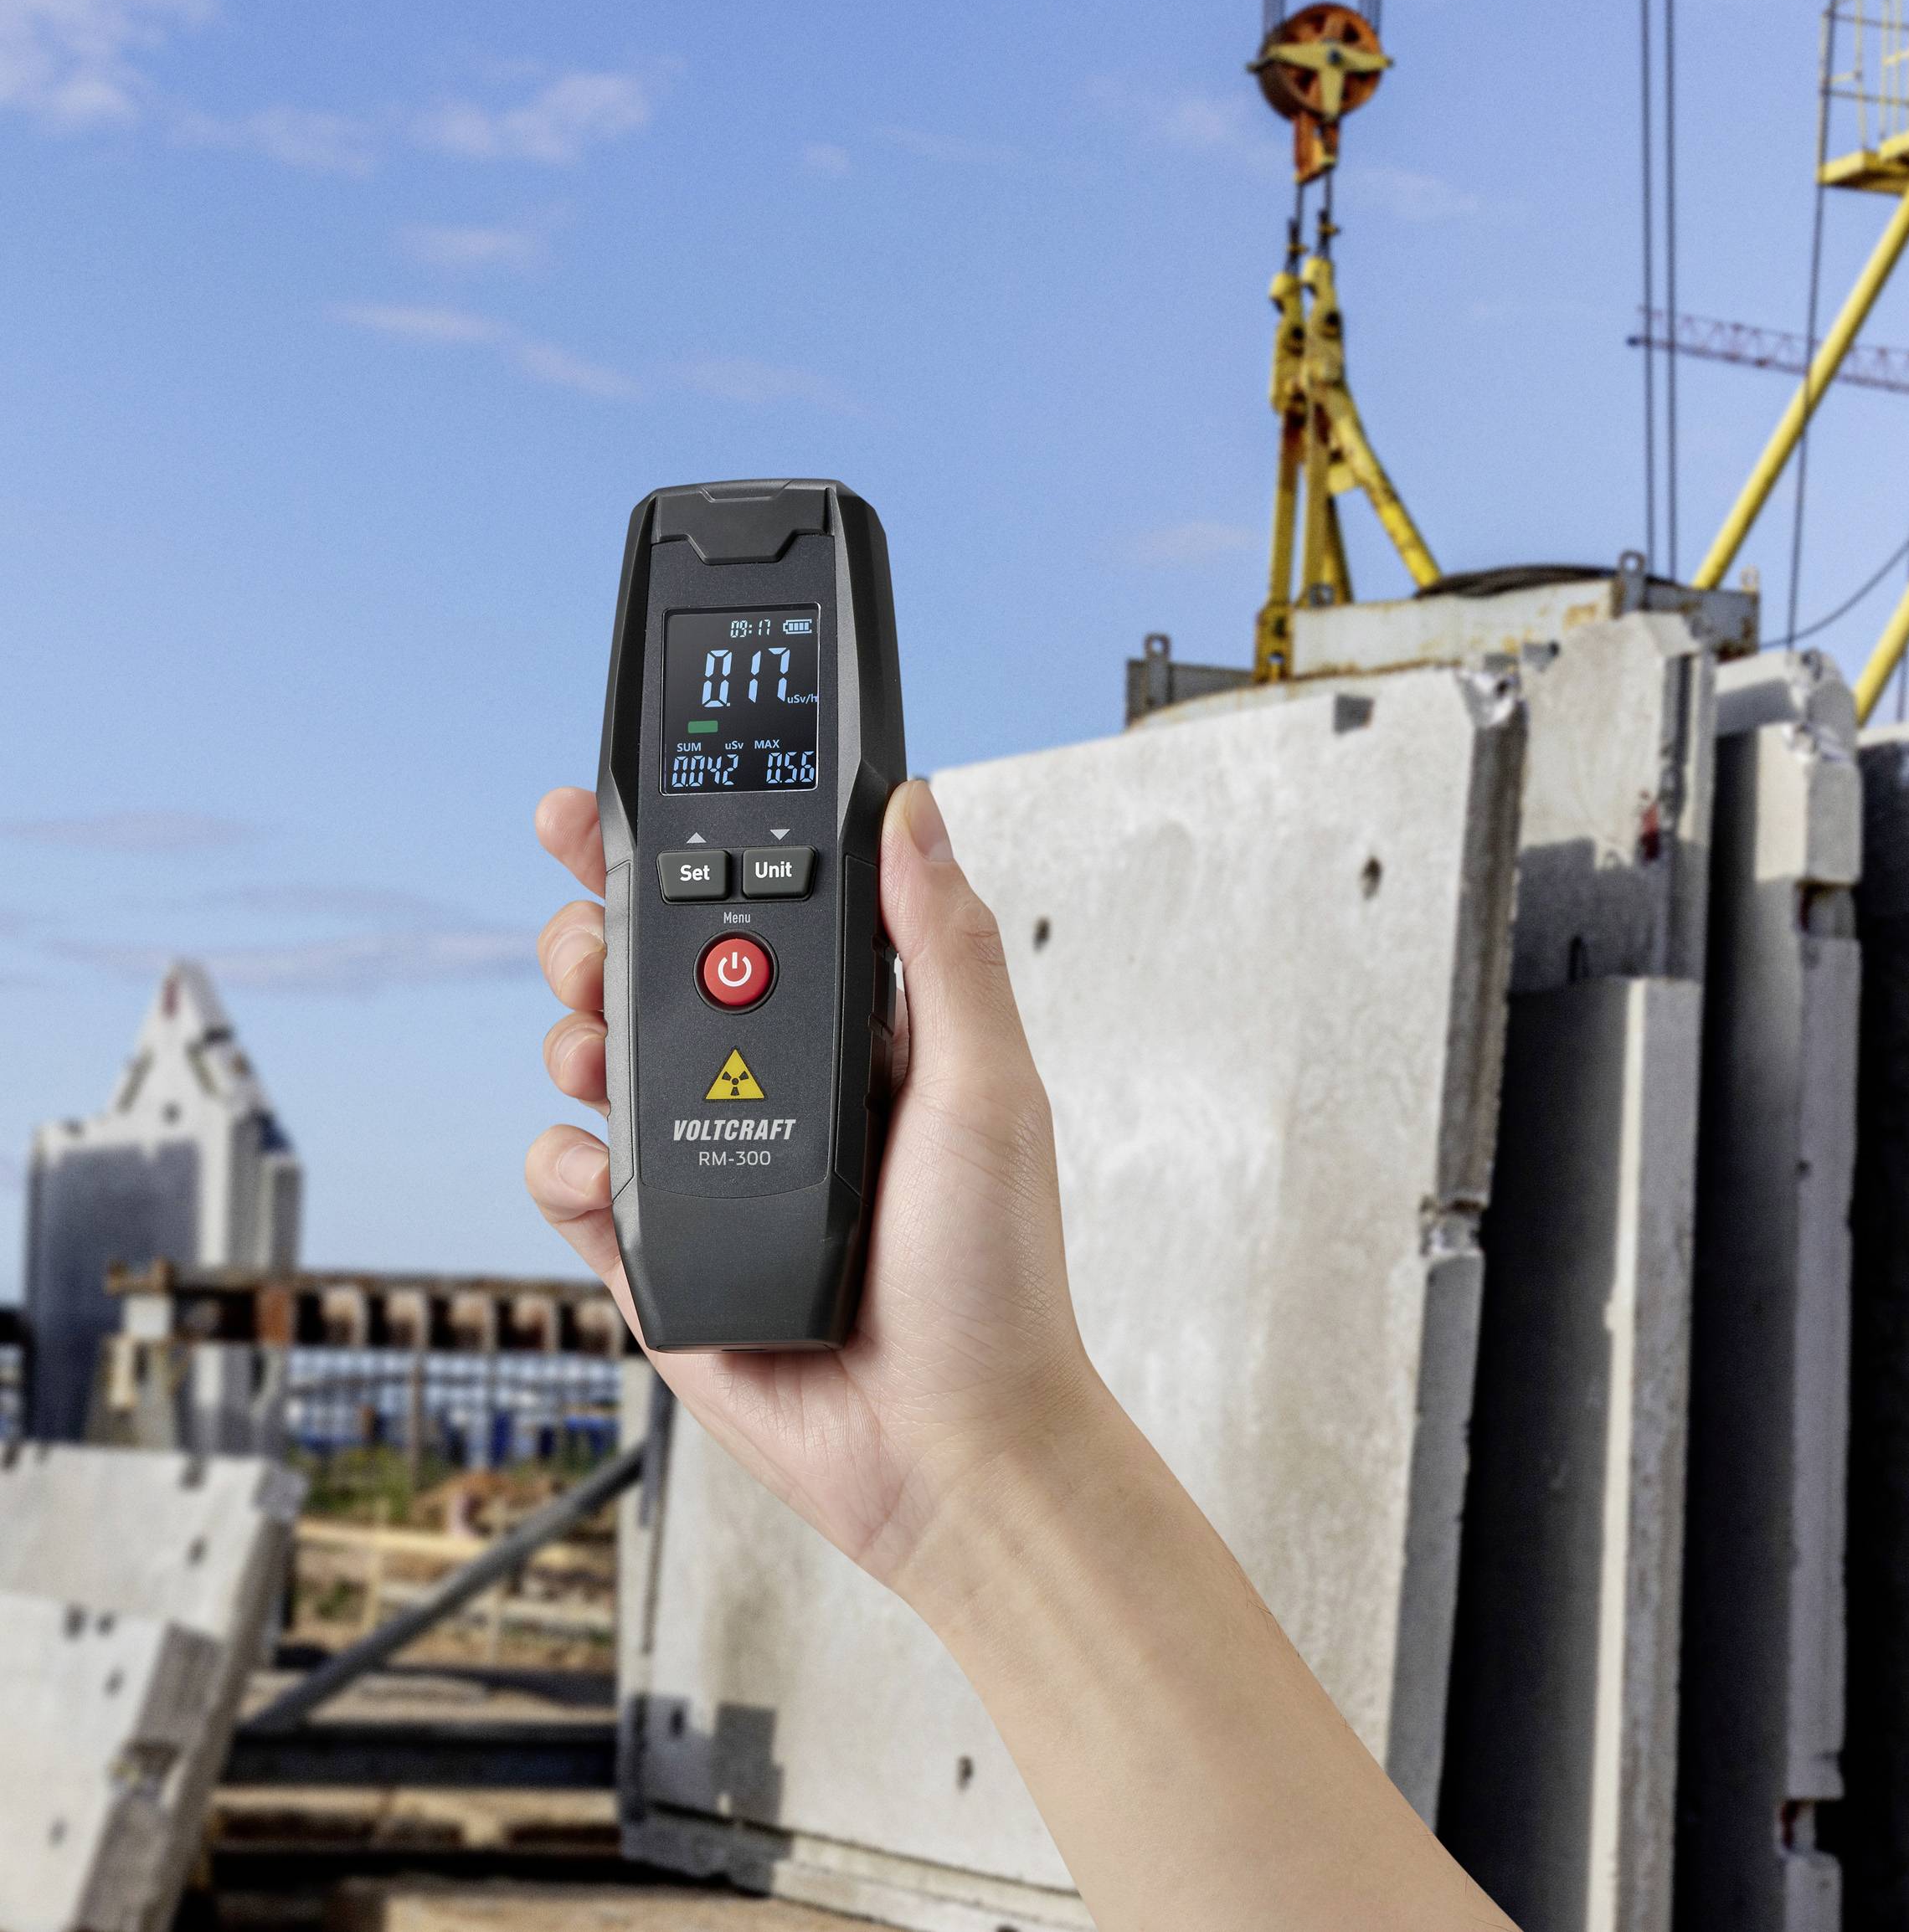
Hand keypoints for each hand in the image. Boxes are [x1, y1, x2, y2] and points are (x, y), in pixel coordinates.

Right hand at [525, 780, 1099, 1593]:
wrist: (948, 1451)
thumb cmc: (994, 1280)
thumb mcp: (987, 1090)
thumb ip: (942, 949)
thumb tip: (916, 809)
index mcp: (852, 1038)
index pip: (753, 914)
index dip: (678, 853)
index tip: (609, 807)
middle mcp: (773, 1091)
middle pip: (650, 977)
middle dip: (596, 935)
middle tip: (586, 937)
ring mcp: (709, 1170)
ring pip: (598, 1065)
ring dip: (573, 1038)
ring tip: (592, 1052)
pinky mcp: (656, 1254)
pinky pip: (573, 1183)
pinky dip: (564, 1165)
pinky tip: (600, 1175)